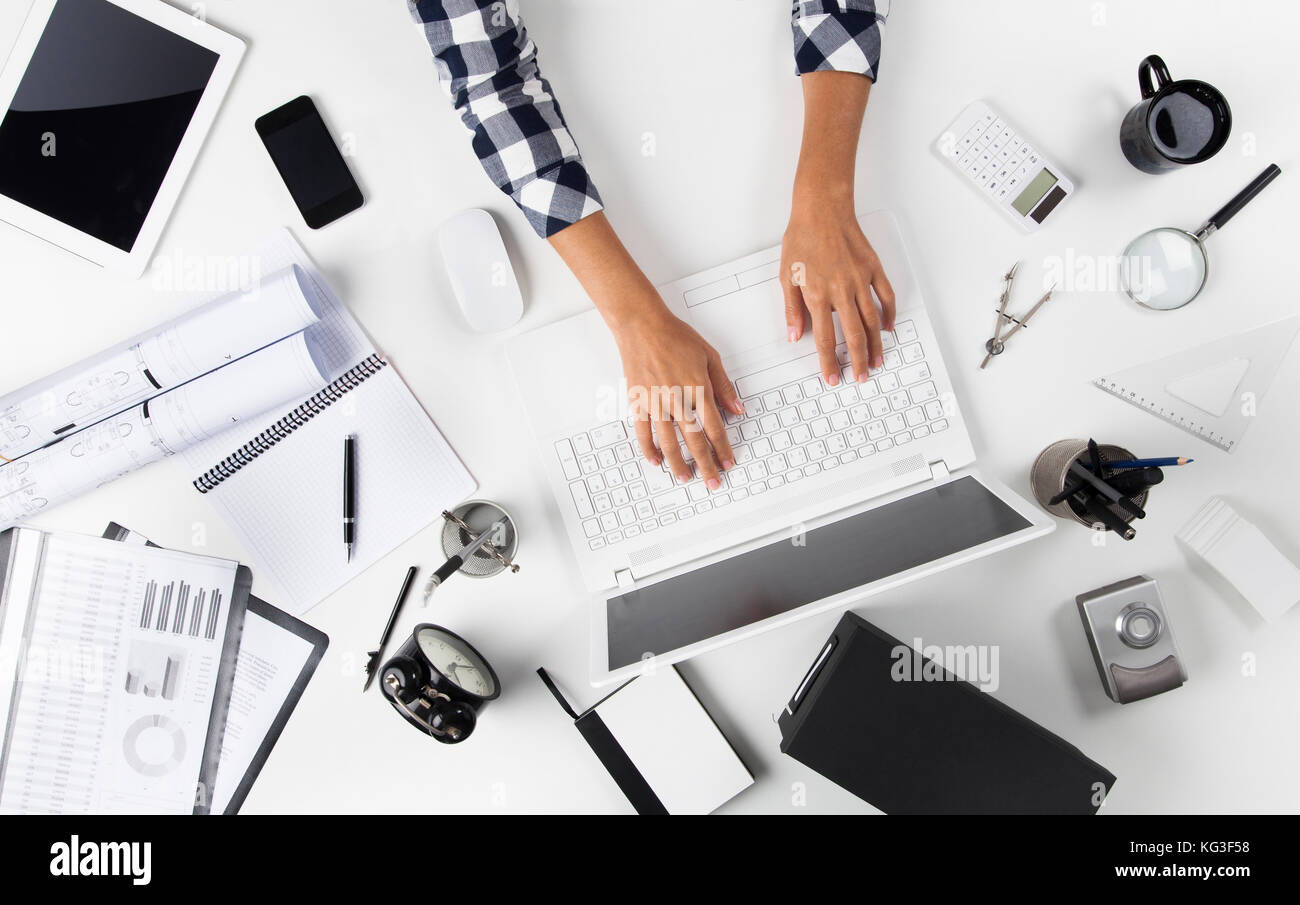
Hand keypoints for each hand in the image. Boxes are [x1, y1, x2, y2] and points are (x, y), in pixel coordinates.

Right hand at [612, 299, 743, 491]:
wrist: (642, 325)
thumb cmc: (675, 336)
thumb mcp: (709, 356)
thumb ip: (723, 385)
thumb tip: (737, 408)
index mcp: (698, 388)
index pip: (714, 427)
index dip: (722, 448)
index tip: (727, 463)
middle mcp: (677, 399)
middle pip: (694, 440)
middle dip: (704, 464)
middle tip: (711, 481)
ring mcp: (656, 402)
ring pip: (668, 441)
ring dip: (677, 463)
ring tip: (684, 477)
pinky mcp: (638, 401)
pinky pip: (643, 431)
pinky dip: (648, 448)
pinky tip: (655, 460)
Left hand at [780, 189, 895, 386]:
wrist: (822, 209)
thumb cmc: (801, 239)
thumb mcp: (786, 276)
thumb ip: (792, 309)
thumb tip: (794, 336)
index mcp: (818, 296)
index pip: (825, 339)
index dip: (829, 362)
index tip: (833, 378)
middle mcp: (841, 291)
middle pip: (853, 336)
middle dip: (858, 361)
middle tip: (861, 377)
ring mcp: (860, 280)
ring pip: (872, 321)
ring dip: (876, 345)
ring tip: (877, 361)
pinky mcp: (873, 268)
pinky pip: (886, 296)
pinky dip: (889, 314)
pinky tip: (888, 327)